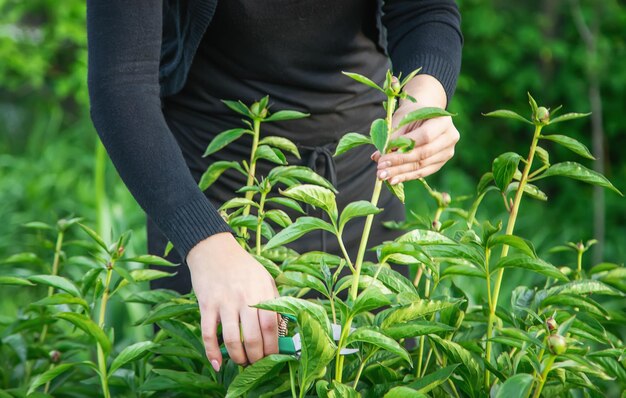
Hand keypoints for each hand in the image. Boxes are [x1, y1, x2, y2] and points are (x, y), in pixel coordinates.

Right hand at [187, 232, 279, 371]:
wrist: (213, 249)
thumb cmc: (242, 266)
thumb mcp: (264, 278)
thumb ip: (274, 301)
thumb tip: (282, 329)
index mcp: (262, 291)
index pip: (271, 325)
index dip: (273, 346)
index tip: (274, 357)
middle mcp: (244, 297)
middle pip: (253, 336)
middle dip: (257, 356)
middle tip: (257, 364)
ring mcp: (224, 301)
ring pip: (232, 339)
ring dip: (238, 357)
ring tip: (242, 362)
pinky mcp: (206, 304)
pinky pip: (208, 333)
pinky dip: (212, 352)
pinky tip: (217, 363)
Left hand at [372, 74, 459, 183]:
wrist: (425, 117)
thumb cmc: (412, 115)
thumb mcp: (402, 119)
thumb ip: (393, 137)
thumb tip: (378, 157)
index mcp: (443, 120)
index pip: (424, 137)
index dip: (403, 149)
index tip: (382, 158)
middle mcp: (450, 137)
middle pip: (423, 154)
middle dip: (399, 164)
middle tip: (380, 171)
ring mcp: (447, 152)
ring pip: (422, 166)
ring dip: (400, 173)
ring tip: (383, 176)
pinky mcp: (441, 162)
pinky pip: (423, 172)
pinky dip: (406, 176)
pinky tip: (393, 179)